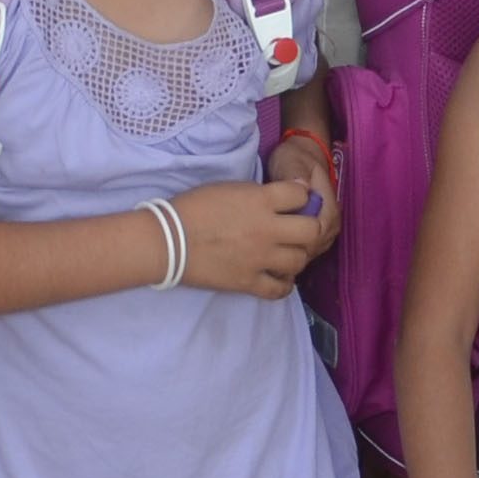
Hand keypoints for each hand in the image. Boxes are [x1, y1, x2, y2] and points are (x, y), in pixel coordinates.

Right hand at [169, 177, 325, 299]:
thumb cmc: (192, 208)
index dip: (302, 195)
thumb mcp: (229, 188)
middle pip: (311, 230)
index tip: (297, 199)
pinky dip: (285, 284)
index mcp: (260, 200)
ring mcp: (260, 258)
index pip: (302, 194)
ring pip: (300, 260)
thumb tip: (283, 197)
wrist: (167, 240)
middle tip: (298, 229)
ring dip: (297, 255)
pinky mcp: (248, 282)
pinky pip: (280, 289)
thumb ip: (259, 194)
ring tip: (286, 253)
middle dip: (309, 227)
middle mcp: (267, 229)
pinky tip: (279, 277)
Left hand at [268, 131, 345, 263]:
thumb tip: (301, 185)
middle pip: (310, 250)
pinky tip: (268, 248)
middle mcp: (330, 225)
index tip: (269, 233)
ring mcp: (324, 235)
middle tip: (260, 241)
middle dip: (286, 249)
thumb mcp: (292, 161)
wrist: (302, 160)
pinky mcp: (315, 239)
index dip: (293, 239)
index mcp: (329, 208)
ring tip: (263, 244)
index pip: (315, 235)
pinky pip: (302, 254)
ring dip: (285, 253)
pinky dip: (286, 253)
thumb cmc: (294, 160)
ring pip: (306, 256)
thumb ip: (295, 173)